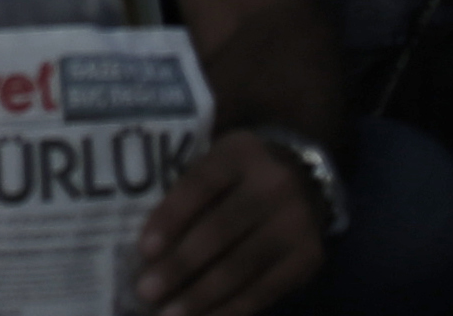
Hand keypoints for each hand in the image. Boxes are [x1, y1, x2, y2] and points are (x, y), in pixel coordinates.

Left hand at [133, 128, 333, 315]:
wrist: (305, 178)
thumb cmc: (239, 176)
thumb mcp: (216, 164)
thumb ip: (187, 193)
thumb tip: (148, 250)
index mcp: (241, 153)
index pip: (200, 184)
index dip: (171, 217)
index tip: (144, 250)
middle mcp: (274, 184)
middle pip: (220, 230)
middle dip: (180, 265)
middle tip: (146, 291)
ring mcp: (296, 223)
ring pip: (241, 266)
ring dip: (201, 296)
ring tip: (169, 315)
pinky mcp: (308, 257)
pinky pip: (264, 290)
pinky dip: (231, 309)